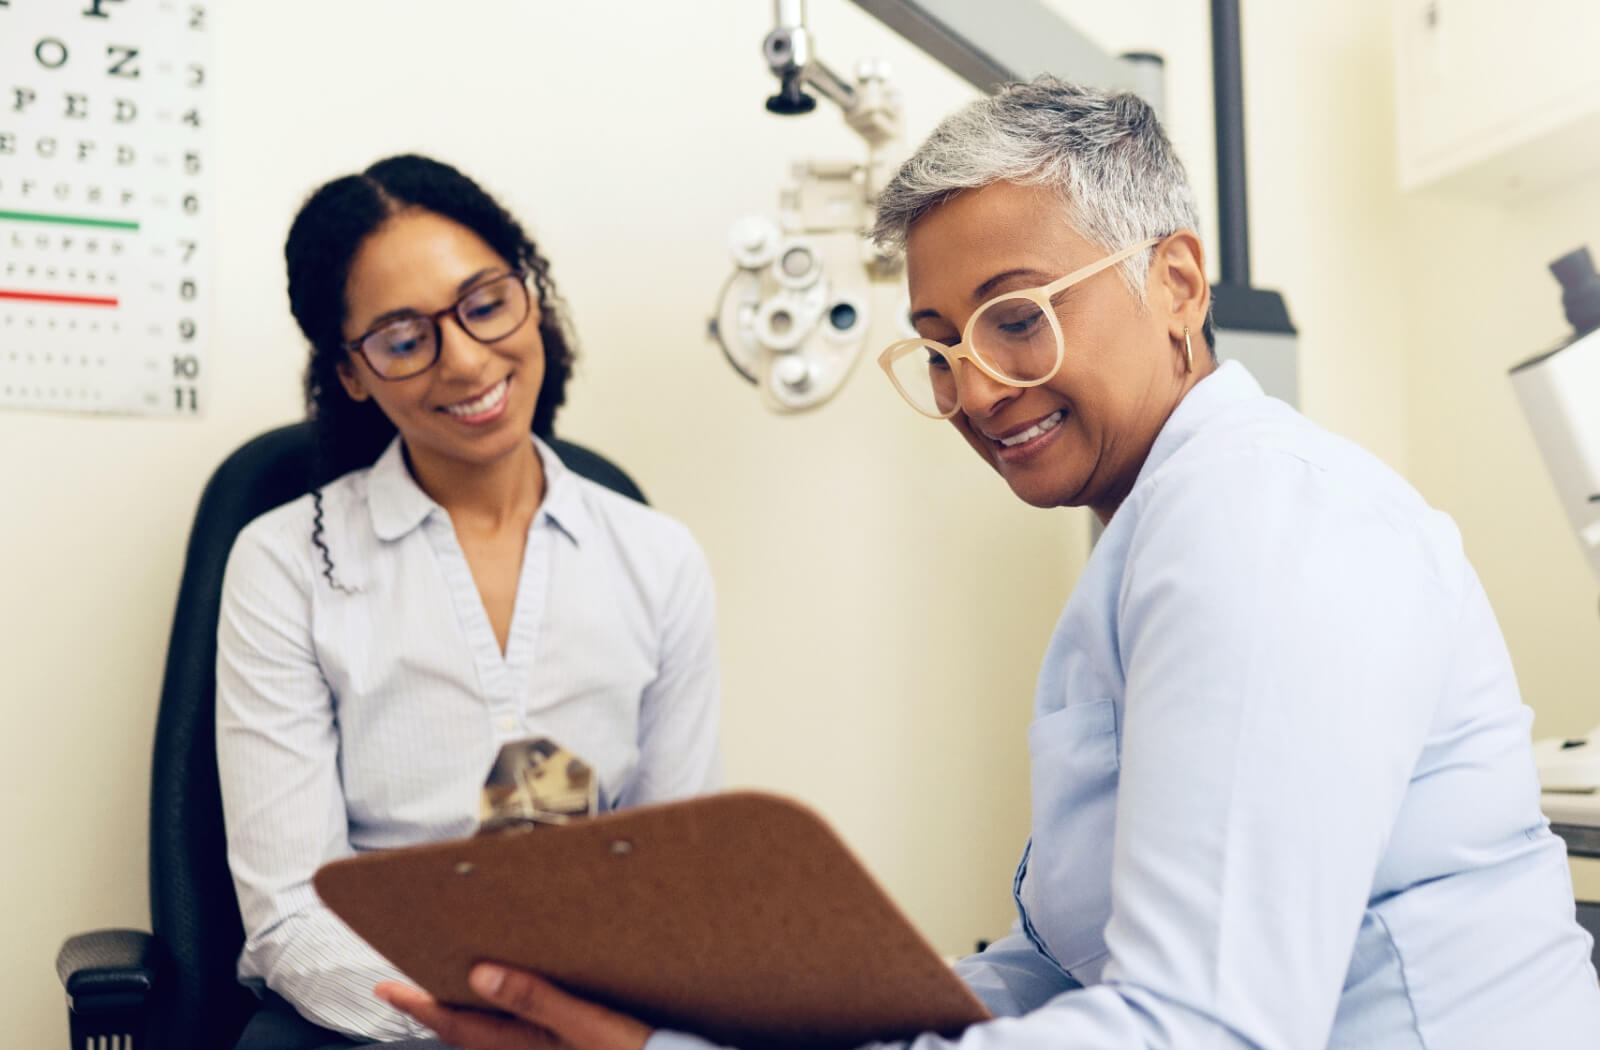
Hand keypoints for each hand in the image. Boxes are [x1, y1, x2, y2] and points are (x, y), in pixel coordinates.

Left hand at [377, 963, 652, 1049]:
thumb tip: (479, 974)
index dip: (417, 1005)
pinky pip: (511, 1038)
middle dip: (435, 1009)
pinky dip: (495, 1021)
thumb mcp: (586, 1021)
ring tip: (447, 991)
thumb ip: (533, 996)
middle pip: (465, 1032)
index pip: (456, 1023)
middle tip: (406, 987)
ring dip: (463, 1015)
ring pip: (486, 1037)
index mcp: (523, 1045)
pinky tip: (505, 1006)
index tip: (383, 989)